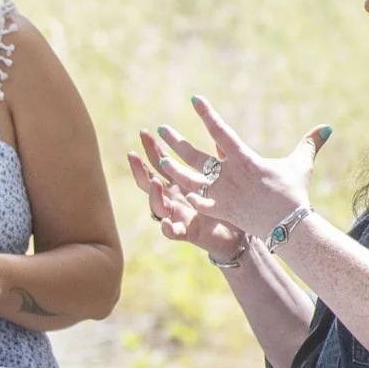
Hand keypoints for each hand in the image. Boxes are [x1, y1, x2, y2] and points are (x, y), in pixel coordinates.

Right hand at [128, 133, 247, 260]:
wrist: (235, 235)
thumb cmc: (226, 207)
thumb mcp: (221, 181)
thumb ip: (217, 164)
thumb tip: (219, 141)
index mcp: (179, 184)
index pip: (160, 163)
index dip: (151, 149)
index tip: (144, 132)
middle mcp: (173, 199)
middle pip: (150, 182)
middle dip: (140, 169)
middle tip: (133, 154)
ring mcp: (177, 216)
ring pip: (157, 206)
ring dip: (154, 194)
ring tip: (155, 182)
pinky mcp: (186, 233)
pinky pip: (172, 232)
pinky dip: (168, 228)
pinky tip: (166, 223)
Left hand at [142, 97, 332, 242]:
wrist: (290, 226)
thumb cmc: (293, 193)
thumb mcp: (300, 165)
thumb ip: (309, 144)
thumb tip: (326, 127)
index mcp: (244, 159)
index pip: (221, 131)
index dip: (206, 114)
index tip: (194, 100)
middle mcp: (229, 175)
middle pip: (195, 155)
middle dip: (176, 141)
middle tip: (161, 129)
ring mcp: (222, 194)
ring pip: (189, 180)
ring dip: (173, 169)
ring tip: (159, 158)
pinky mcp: (221, 211)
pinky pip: (198, 203)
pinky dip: (185, 198)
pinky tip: (170, 191)